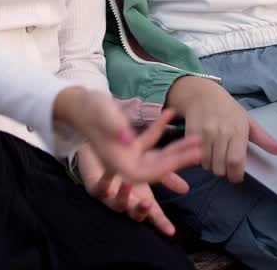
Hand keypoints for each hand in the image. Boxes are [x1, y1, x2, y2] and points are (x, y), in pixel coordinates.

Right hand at [53, 87, 202, 184]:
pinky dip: (160, 130)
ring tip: (195, 136)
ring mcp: (126, 154)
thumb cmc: (87, 107)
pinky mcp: (128, 144)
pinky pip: (148, 141)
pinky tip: (171, 113)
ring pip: (156, 157)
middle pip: (156, 168)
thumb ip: (113, 125)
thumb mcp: (100, 112)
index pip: (146, 174)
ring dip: (176, 147)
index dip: (168, 169)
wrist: (76, 102)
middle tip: (201, 147)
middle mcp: (123, 162)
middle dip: (179, 159)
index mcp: (116, 162)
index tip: (187, 157)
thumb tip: (128, 139)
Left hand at [75, 145, 187, 235]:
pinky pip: (99, 188)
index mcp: (141, 199)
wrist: (100, 153)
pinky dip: (105, 181)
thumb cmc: (127, 163)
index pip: (154, 214)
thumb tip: (186, 189)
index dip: (161, 223)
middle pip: (135, 213)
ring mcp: (110, 198)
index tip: (171, 231)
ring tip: (127, 183)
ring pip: (117, 205)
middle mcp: (127, 202)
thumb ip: (167, 177)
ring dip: (123, 197)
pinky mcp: (95, 189)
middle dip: (141, 210)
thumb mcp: (151, 166)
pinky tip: (110, 171)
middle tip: (147, 203)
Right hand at [165, 76, 276, 182]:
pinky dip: (200, 159)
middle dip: (224, 171)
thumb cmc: (227, 109)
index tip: (236, 176)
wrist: (202, 94)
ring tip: (216, 155)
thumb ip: (266, 140)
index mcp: (238, 130)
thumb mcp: (249, 122)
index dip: (236, 175)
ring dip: (212, 165)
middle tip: (226, 163)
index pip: (236, 161)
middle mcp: (221, 131)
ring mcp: (204, 133)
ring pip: (207, 165)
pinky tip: (205, 150)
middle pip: (220, 167)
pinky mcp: (191, 133)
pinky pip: (195, 157)